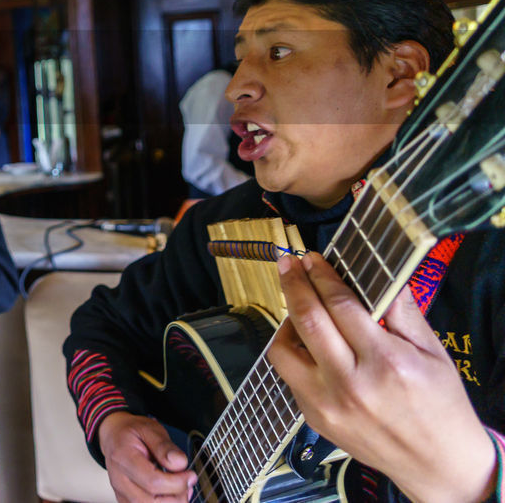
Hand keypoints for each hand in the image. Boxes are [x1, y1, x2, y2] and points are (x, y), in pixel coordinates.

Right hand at [97, 411, 194, 502]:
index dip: (177, 483)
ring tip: (180, 487)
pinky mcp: (125, 500)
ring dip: (171, 502)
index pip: (153, 482)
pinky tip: (171, 493)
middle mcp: (118, 479)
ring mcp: (120, 492)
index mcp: (123, 458)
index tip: (190, 475)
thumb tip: (180, 463)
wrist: (114, 435)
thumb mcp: (150, 429)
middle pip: (151, 502)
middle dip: (177, 496)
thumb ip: (165, 446)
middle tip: (187, 481)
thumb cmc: (132, 432)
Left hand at [269, 253, 495, 502]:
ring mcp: (327, 405)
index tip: (311, 258)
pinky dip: (293, 354)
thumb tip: (383, 274)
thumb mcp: (433, 353)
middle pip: (306, 320)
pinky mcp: (315, 419)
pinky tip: (308, 344)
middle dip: (293, 284)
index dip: (321, 276)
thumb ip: (402, 312)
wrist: (438, 464)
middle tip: (287, 264)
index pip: (340, 305)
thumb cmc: (440, 406)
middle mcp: (351, 384)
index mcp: (385, 362)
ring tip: (299, 309)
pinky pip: (290, 377)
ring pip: (283, 351)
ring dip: (285, 322)